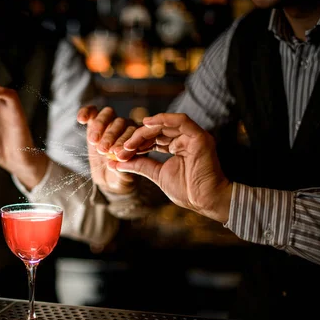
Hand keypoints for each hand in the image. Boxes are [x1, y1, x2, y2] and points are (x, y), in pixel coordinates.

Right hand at [77, 105, 136, 194]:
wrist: (110, 179)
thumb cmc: (121, 178)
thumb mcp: (124, 178)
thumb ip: (124, 170)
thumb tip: (119, 162)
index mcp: (139, 138)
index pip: (134, 132)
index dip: (124, 141)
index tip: (115, 153)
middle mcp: (127, 127)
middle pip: (121, 122)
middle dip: (111, 136)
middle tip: (103, 150)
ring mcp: (111, 123)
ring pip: (108, 114)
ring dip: (100, 126)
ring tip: (93, 142)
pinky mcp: (95, 122)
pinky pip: (92, 112)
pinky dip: (86, 113)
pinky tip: (81, 119)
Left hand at [115, 113, 232, 222]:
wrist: (204, 200)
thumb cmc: (186, 190)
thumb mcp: (156, 174)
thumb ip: (138, 165)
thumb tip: (114, 163)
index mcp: (176, 147)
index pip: (152, 140)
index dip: (135, 144)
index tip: (119, 153)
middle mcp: (185, 139)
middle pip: (156, 131)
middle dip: (136, 139)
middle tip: (120, 149)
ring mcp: (193, 136)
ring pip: (165, 125)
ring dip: (144, 132)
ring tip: (129, 142)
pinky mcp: (199, 136)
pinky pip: (181, 121)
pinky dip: (164, 119)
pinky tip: (147, 124)